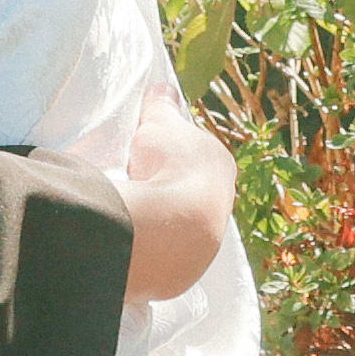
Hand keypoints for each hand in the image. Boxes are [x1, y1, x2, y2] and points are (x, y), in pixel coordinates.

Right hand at [114, 92, 233, 304]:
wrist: (172, 227)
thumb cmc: (171, 166)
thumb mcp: (160, 125)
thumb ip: (162, 106)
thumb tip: (162, 86)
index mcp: (220, 166)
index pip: (199, 156)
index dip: (176, 153)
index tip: (155, 155)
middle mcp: (221, 203)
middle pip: (192, 192)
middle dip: (170, 189)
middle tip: (140, 184)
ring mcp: (206, 240)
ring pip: (181, 225)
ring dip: (162, 222)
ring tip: (133, 216)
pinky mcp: (184, 269)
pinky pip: (165, 252)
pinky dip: (151, 245)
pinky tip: (134, 241)